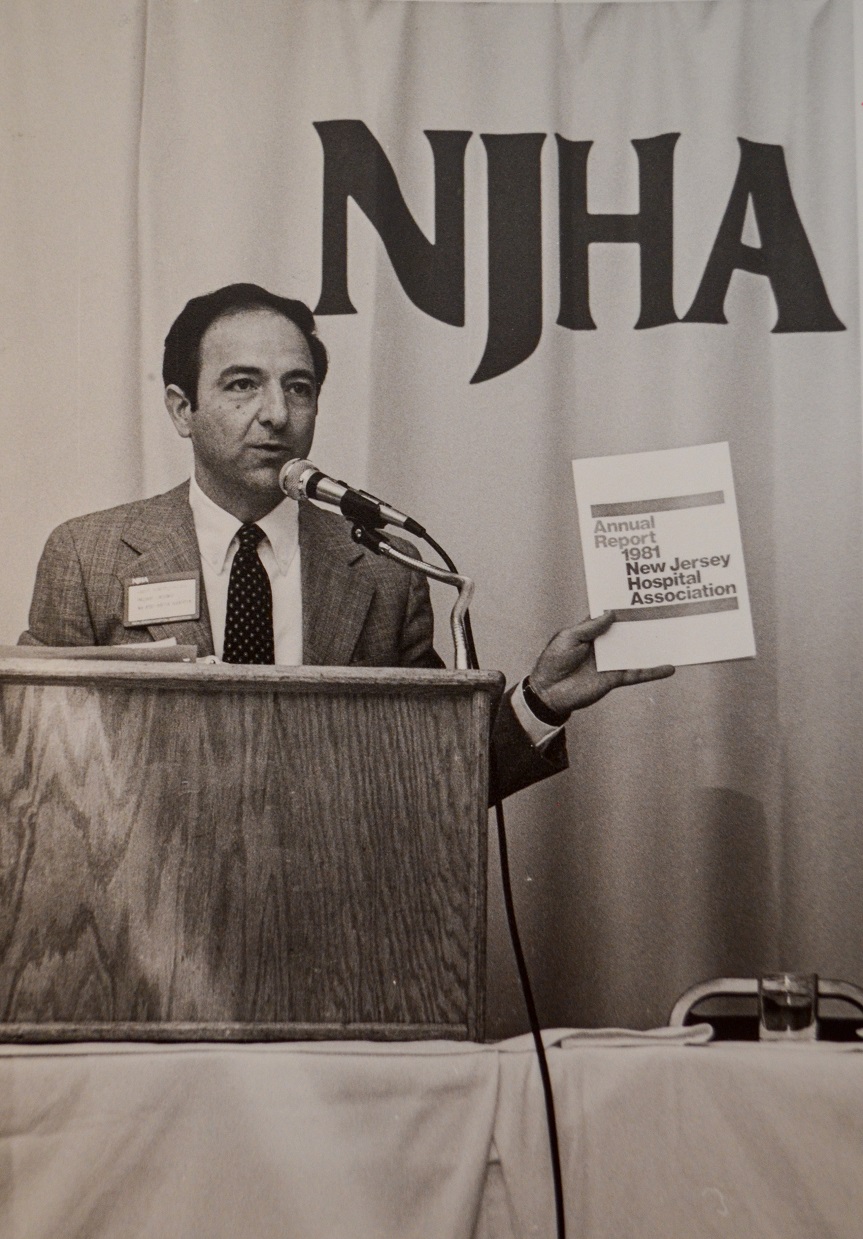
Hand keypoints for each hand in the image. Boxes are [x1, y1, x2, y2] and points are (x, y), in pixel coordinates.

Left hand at [527, 612, 674, 715]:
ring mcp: (611, 661)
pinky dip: (653, 671)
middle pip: (627, 632)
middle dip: (643, 622)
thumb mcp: (569, 637)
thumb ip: (591, 626)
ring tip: (674, 634)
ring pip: (636, 651)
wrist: (548, 691)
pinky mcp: (615, 678)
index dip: (622, 607)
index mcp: (591, 632)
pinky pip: (637, 673)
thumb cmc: (554, 661)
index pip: (610, 617)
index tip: (639, 596)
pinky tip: (669, 667)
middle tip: (664, 610)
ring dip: (653, 645)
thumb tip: (612, 613)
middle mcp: (604, 645)